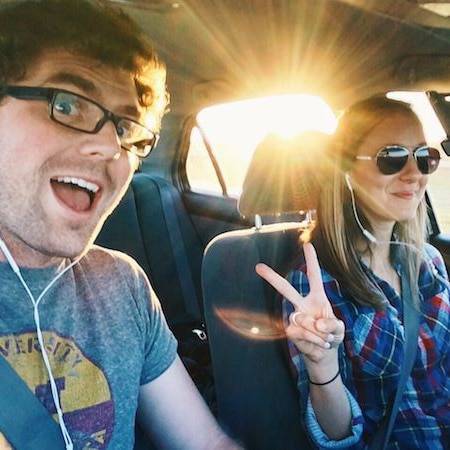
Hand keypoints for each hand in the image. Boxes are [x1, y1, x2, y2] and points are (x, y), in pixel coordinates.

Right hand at [255, 242, 344, 363]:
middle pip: (286, 289)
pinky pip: (299, 332)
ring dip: (317, 331)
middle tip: (258, 267)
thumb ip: (332, 324)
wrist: (324, 355)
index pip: (313, 276)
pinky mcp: (290, 331)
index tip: (307, 244)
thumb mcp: (339, 329)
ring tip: (325, 339)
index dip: (311, 261)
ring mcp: (295, 317)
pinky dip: (313, 339)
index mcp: (317, 298)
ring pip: (300, 317)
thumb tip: (316, 323)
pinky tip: (319, 343)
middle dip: (272, 277)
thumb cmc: (332, 336)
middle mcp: (303, 304)